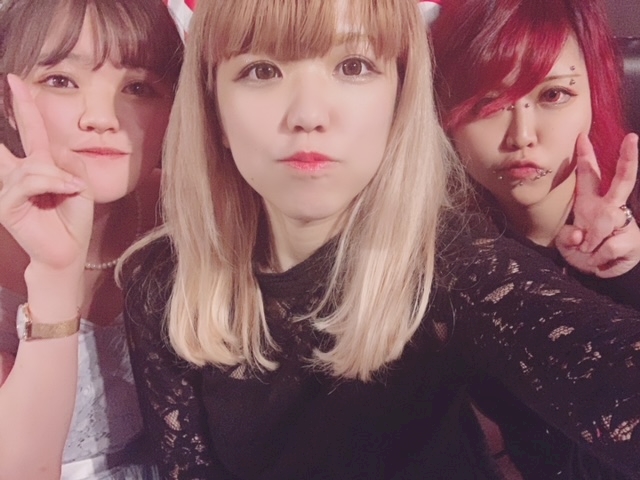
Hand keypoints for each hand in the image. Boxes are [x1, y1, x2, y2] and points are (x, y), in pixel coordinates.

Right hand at [0, 74, 92, 270]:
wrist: (69, 250)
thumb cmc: (73, 218)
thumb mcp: (81, 183)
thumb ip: (69, 161)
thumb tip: (52, 151)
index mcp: (38, 165)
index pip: (29, 129)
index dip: (23, 104)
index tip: (15, 80)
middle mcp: (19, 173)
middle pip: (3, 143)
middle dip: (3, 116)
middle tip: (6, 85)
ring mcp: (9, 189)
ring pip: (29, 166)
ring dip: (55, 175)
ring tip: (71, 187)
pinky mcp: (6, 205)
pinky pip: (28, 181)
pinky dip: (50, 183)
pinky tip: (64, 190)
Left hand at [556, 133, 639, 277]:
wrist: (597, 270)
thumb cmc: (580, 250)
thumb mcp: (566, 244)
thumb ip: (567, 238)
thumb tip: (580, 236)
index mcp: (589, 202)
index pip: (587, 176)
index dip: (585, 157)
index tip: (581, 137)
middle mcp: (610, 207)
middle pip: (622, 180)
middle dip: (627, 159)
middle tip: (632, 138)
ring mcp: (624, 222)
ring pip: (609, 221)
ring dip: (592, 243)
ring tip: (588, 253)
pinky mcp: (633, 239)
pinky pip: (611, 246)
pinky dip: (599, 258)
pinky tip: (599, 261)